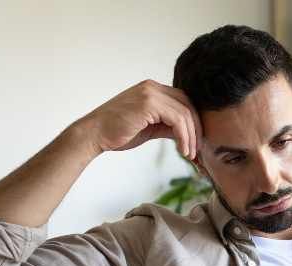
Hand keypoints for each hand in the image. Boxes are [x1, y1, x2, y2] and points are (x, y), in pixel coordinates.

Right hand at [75, 79, 202, 158]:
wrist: (94, 134)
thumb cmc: (119, 132)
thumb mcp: (150, 127)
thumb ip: (168, 126)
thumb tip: (189, 134)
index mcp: (152, 89)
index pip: (183, 102)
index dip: (193, 122)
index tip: (195, 142)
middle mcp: (152, 87)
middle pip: (187, 105)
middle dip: (196, 129)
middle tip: (197, 150)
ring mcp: (150, 93)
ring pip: (185, 113)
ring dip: (191, 136)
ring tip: (189, 154)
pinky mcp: (148, 103)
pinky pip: (177, 119)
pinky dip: (184, 136)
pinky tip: (182, 150)